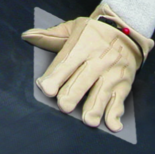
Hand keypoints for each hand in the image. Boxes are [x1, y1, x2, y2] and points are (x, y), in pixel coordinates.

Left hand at [21, 4, 153, 131]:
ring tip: (88, 121)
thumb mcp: (74, 28)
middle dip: (74, 94)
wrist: (127, 29)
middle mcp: (99, 60)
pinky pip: (120, 100)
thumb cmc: (95, 32)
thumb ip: (50, 36)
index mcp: (83, 45)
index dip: (56, 77)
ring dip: (95, 107)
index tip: (47, 89)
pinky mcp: (123, 84)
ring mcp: (112, 73)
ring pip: (102, 92)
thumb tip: (27, 36)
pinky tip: (112, 125)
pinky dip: (116, 113)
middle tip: (64, 106)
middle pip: (84, 79)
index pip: (67, 63)